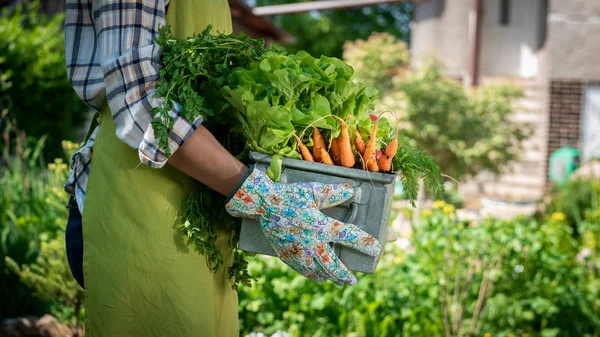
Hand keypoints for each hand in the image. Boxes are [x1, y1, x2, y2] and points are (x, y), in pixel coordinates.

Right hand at [226, 166, 380, 285]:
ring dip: (330, 278)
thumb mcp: (313, 191)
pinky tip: (317, 278)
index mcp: (322, 226)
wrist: (262, 205)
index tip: (376, 248)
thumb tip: (352, 190)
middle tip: (352, 281)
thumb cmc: (289, 196)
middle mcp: (313, 244)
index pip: (349, 236)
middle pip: (334, 265)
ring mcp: (299, 252)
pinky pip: (303, 270)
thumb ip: (333, 193)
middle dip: (344, 275)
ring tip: (337, 282)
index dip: (365, 243)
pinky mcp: (287, 255)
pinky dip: (312, 275)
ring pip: (318, 271)